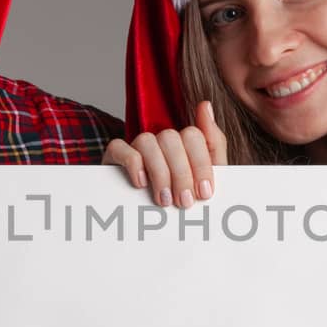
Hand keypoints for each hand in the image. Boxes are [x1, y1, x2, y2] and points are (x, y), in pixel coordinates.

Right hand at [103, 100, 226, 208]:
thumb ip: (213, 143)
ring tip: (164, 201)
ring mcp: (136, 147)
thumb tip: (205, 104)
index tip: (204, 192)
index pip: (193, 135)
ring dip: (159, 173)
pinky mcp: (114, 156)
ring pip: (147, 141)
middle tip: (184, 202)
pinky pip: (119, 147)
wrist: (146, 222)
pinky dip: (133, 164)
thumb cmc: (178, 199)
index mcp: (183, 144)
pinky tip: (141, 184)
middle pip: (171, 138)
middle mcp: (160, 141)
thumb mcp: (203, 179)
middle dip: (181, 173)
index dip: (201, 163)